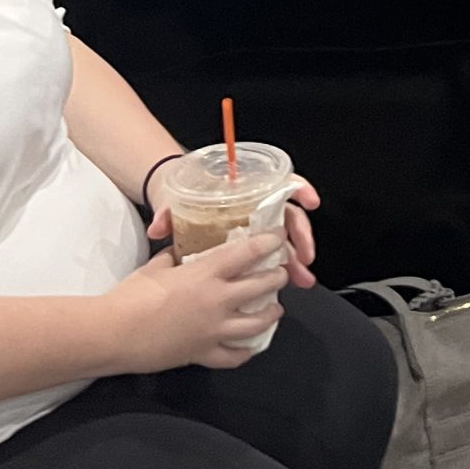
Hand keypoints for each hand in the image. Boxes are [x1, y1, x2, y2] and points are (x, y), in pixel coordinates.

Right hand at [104, 236, 288, 371]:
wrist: (112, 334)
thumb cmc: (129, 297)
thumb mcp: (155, 267)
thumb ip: (174, 257)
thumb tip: (180, 250)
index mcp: (205, 274)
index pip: (249, 252)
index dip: (270, 243)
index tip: (278, 239)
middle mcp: (217, 300)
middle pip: (263, 286)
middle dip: (278, 277)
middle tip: (280, 273)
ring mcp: (213, 329)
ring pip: (258, 322)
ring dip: (271, 314)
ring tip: (276, 309)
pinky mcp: (202, 353)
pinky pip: (234, 355)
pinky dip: (246, 351)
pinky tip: (251, 346)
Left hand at [145, 179, 321, 288]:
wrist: (174, 207)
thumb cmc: (181, 200)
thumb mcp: (173, 203)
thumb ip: (167, 214)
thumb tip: (159, 227)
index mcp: (242, 193)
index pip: (278, 184)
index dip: (299, 189)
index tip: (310, 201)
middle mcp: (255, 209)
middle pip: (289, 217)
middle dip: (302, 238)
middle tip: (305, 258)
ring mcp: (256, 228)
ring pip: (286, 240)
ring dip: (297, 259)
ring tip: (301, 279)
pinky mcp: (253, 246)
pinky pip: (275, 255)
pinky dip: (284, 269)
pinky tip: (286, 285)